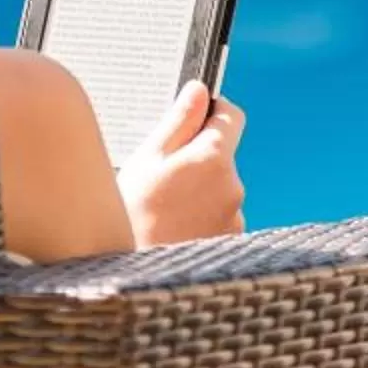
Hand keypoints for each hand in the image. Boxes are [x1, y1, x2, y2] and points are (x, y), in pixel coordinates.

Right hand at [118, 81, 246, 246]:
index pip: (232, 116)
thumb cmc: (133, 216)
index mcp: (214, 158)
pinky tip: (174, 230)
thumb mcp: (148, 160)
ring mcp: (235, 217)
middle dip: (198, 159)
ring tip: (164, 211)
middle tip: (162, 178)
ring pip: (220, 189)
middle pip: (223, 156)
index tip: (194, 120)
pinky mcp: (232, 241)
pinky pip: (219, 218)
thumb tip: (199, 90)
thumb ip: (179, 120)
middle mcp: (233, 186)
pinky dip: (202, 219)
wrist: (136, 276)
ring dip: (199, 192)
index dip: (212, 113)